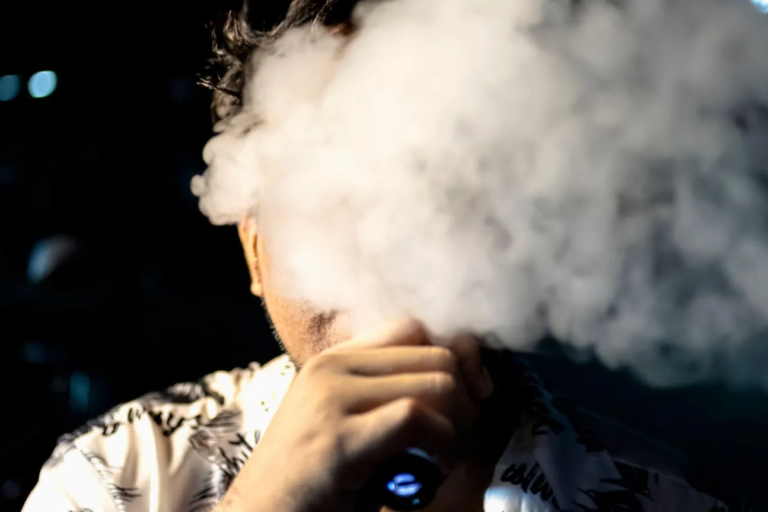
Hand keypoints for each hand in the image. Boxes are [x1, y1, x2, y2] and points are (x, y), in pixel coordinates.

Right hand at [214, 319, 493, 511]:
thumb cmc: (312, 479)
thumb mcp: (348, 421)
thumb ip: (387, 394)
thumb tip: (461, 377)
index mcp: (333, 360)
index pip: (415, 327)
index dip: (455, 356)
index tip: (472, 394)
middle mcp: (331, 368)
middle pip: (436, 355)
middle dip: (464, 400)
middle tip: (453, 441)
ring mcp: (331, 398)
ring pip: (437, 384)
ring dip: (456, 428)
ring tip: (440, 459)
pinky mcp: (338, 439)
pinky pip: (417, 417)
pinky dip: (442, 445)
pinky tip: (432, 470)